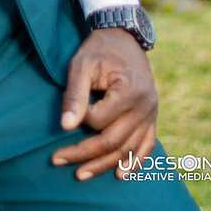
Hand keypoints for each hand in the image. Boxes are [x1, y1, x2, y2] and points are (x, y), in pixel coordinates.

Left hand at [51, 28, 157, 180]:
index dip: (82, 119)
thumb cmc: (99, 49)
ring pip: (129, 149)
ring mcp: (152, 113)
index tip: (71, 111)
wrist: (124, 36)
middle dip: (85, 155)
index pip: (100, 120)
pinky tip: (120, 174)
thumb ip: (74, 95)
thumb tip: (65, 127)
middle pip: (115, 141)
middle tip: (58, 160)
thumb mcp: (81, 64)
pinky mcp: (152, 117)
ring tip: (80, 174)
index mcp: (130, 90)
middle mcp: (146, 106)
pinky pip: (146, 146)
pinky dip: (134, 162)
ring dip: (105, 165)